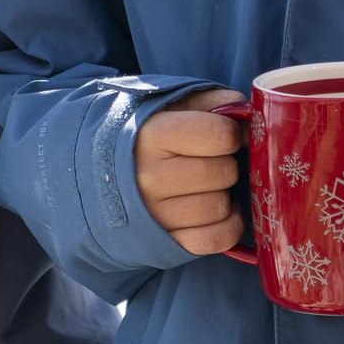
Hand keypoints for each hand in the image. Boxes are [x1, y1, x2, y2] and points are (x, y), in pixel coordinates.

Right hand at [134, 88, 244, 254]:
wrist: (98, 174)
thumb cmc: (143, 136)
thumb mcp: (168, 107)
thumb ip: (209, 101)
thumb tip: (245, 110)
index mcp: (152, 135)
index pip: (220, 135)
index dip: (231, 132)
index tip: (223, 133)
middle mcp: (150, 176)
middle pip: (224, 172)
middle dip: (227, 163)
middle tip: (212, 160)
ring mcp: (156, 214)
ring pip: (221, 206)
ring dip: (224, 194)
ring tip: (208, 185)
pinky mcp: (166, 242)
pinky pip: (217, 238)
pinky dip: (228, 226)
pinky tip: (218, 211)